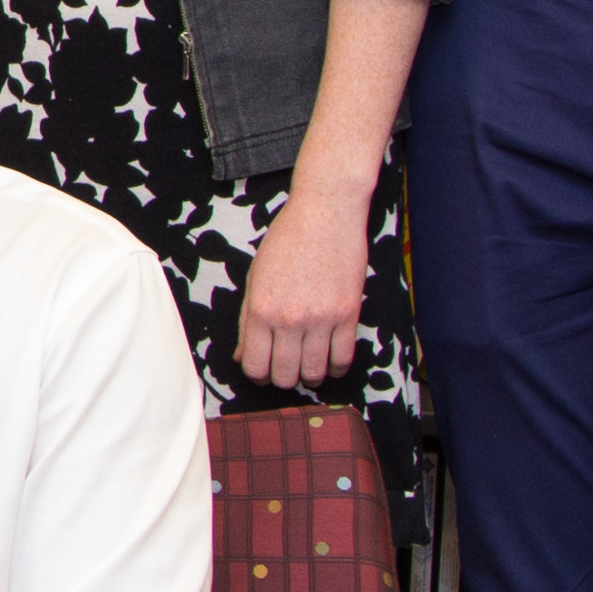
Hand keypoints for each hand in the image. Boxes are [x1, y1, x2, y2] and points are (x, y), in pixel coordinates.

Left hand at [231, 183, 370, 390]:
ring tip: (309, 367)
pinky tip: (330, 360)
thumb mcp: (255, 279)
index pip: (255, 366)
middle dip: (283, 378)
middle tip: (286, 369)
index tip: (264, 370)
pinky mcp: (349, 314)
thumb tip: (243, 357)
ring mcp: (321, 319)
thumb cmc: (287, 241)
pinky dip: (336, 367)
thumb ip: (247, 321)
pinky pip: (343, 359)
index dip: (258, 376)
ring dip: (310, 377)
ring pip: (314, 373)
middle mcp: (289, 319)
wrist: (326, 213)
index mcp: (260, 310)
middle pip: (284, 376)